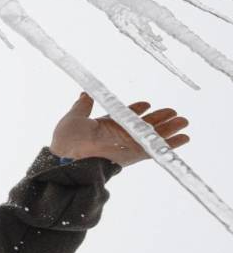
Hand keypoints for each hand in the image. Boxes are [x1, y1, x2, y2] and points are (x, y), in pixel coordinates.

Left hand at [50, 93, 189, 167]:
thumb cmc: (67, 140)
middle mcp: (118, 136)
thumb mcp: (74, 118)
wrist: (69, 159)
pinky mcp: (134, 155)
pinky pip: (155, 149)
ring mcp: (127, 145)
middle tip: (173, 111)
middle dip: (159, 118)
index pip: (125, 116)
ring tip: (183, 121)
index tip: (146, 104)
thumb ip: (83, 106)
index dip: (137, 110)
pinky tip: (184, 138)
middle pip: (144, 125)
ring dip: (169, 128)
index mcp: (105, 126)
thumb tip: (85, 93)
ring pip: (153, 135)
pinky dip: (170, 144)